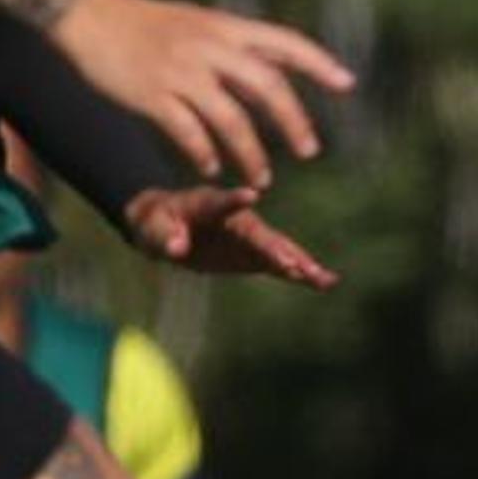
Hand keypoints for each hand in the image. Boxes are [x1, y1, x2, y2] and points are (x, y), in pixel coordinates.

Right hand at [49, 0, 355, 194]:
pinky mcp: (151, 93)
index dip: (319, 62)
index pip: (285, 42)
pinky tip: (211, 170)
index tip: (347, 84)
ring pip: (231, 118)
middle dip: (293, 121)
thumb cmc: (145, 22)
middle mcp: (209, 47)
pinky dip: (204, 154)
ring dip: (251, 153)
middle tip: (309, 151)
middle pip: (267, 86)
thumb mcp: (198, 22)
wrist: (86, 12)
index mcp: (225, 27)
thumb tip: (278, 65)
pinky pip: (187, 132)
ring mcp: (180, 70)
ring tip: (263, 179)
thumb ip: (236, 46)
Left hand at [122, 183, 339, 288]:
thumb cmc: (156, 222)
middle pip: (261, 233)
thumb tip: (177, 248)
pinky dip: (301, 273)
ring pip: (279, 249)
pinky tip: (325, 283)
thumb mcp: (152, 227)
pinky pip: (281, 264)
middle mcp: (238, 218)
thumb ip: (165, 235)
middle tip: (295, 263)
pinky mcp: (256, 254)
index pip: (222, 202)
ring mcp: (250, 236)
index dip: (234, 200)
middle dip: (277, 248)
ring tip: (323, 278)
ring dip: (300, 263)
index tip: (252, 196)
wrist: (168, 225)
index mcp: (209, 204)